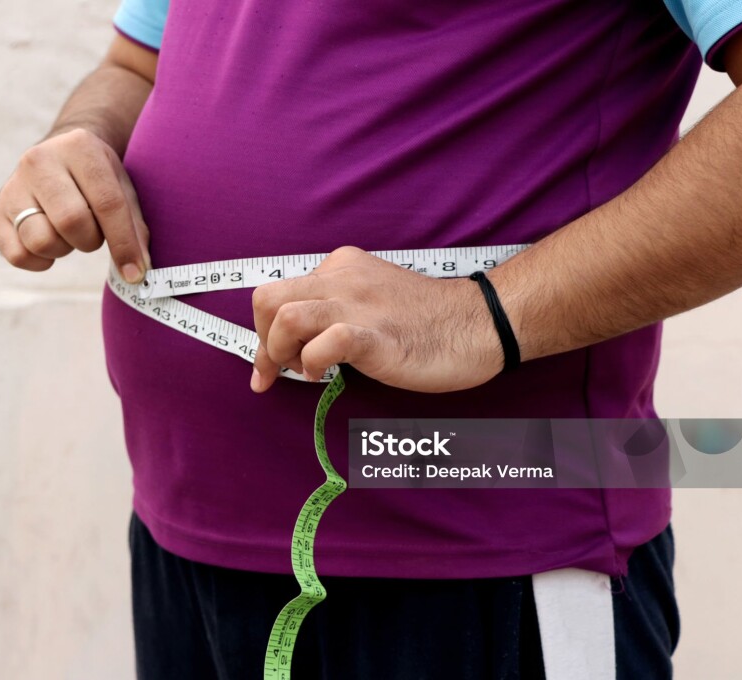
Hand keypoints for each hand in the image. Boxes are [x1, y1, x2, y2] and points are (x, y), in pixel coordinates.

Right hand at [0, 128, 150, 280]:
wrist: (59, 155)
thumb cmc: (97, 179)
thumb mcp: (122, 188)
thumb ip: (134, 227)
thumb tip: (137, 273)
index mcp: (79, 147)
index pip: (107, 203)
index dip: (124, 244)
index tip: (136, 273)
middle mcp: (39, 160)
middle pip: (71, 221)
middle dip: (90, 240)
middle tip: (93, 233)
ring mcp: (14, 185)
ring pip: (41, 240)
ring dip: (64, 249)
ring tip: (68, 233)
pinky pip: (18, 255)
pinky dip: (39, 261)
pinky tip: (50, 244)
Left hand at [250, 246, 504, 392]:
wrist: (479, 323)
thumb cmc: (425, 321)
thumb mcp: (370, 299)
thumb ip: (334, 309)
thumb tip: (296, 343)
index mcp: (339, 266)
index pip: (278, 294)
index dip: (263, 334)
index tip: (266, 369)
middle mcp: (341, 278)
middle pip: (267, 299)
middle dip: (262, 342)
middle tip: (281, 370)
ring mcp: (358, 305)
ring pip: (286, 317)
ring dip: (280, 352)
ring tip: (304, 371)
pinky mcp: (375, 334)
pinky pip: (326, 342)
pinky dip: (313, 363)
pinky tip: (326, 375)